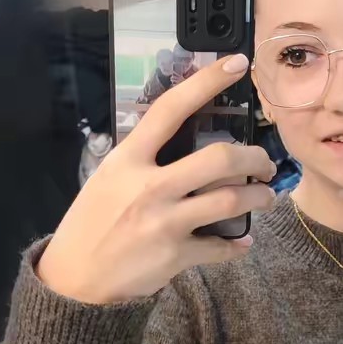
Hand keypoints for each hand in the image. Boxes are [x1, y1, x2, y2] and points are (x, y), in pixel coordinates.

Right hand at [37, 54, 275, 303]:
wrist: (76, 280)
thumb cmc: (90, 223)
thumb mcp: (107, 178)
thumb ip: (143, 159)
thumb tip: (182, 140)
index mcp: (129, 160)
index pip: (170, 109)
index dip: (205, 82)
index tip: (236, 64)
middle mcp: (149, 186)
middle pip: (219, 159)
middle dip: (254, 158)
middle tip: (265, 164)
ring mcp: (165, 221)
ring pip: (230, 200)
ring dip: (259, 197)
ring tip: (266, 196)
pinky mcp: (176, 254)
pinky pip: (221, 246)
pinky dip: (238, 244)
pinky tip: (243, 241)